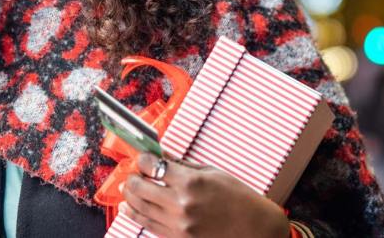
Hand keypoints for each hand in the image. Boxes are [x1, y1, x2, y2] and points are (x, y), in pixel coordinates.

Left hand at [120, 153, 290, 237]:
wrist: (254, 229)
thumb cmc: (238, 198)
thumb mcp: (212, 173)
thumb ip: (183, 165)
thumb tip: (162, 155)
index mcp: (191, 182)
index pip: (154, 166)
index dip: (143, 159)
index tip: (143, 157)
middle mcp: (181, 203)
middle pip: (140, 187)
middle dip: (133, 177)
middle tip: (133, 173)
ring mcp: (178, 224)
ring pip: (140, 208)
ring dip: (130, 196)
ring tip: (128, 189)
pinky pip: (149, 225)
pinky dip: (136, 215)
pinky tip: (129, 208)